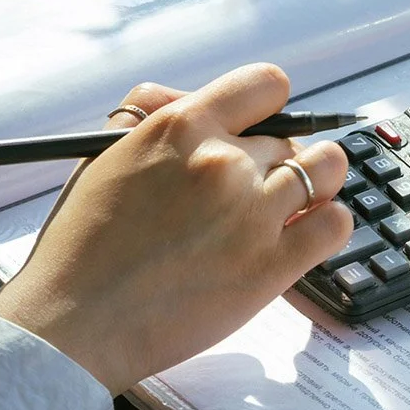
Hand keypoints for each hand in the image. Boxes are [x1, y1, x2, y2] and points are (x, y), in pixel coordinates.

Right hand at [0, 64, 352, 394]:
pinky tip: (306, 232)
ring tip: (291, 204)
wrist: (73, 324)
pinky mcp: (271, 266)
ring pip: (327, 169)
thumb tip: (196, 98)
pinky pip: (336, 224)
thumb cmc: (81, 245)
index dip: (268, 106)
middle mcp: (223, 161)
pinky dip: (330, 223)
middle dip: (276, 159)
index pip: (266, 85)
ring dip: (316, 182)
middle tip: (251, 189)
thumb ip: (153, 114)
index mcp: (182, 127)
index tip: (263, 126)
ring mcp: (252, 213)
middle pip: (290, 137)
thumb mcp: (105, 155)